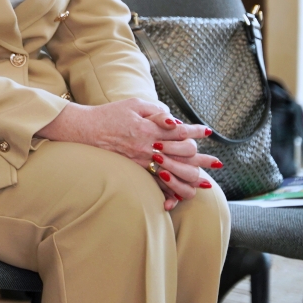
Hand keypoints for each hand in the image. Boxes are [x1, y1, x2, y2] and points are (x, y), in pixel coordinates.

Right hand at [36, 98, 219, 209]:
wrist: (86, 130)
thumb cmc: (110, 114)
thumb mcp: (133, 104)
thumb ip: (156, 110)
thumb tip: (174, 120)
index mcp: (150, 127)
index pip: (180, 131)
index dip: (196, 131)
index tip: (208, 131)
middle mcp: (149, 146)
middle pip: (184, 154)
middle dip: (202, 157)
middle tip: (217, 161)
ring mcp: (141, 160)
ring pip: (173, 173)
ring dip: (192, 178)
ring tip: (205, 181)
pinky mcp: (134, 170)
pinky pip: (154, 185)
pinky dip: (167, 192)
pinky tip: (178, 198)